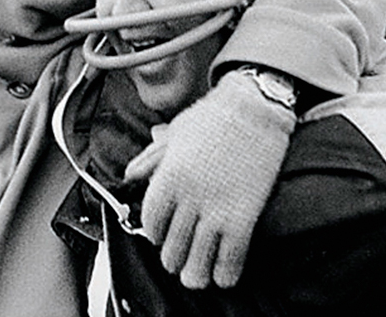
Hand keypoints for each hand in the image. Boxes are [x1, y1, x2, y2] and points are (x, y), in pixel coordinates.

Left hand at [124, 71, 294, 289]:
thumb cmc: (214, 116)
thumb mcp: (175, 133)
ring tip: (195, 275)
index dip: (154, 234)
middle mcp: (188, 198)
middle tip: (178, 258)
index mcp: (168, 177)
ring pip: (198, 263)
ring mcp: (217, 210)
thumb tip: (129, 175)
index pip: (151, 222)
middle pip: (171, 249)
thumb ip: (151, 159)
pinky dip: (225, 274)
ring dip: (195, 274)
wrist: (256, 108)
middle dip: (173, 258)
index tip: (160, 236)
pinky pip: (231, 259)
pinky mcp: (244, 217)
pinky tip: (223, 276)